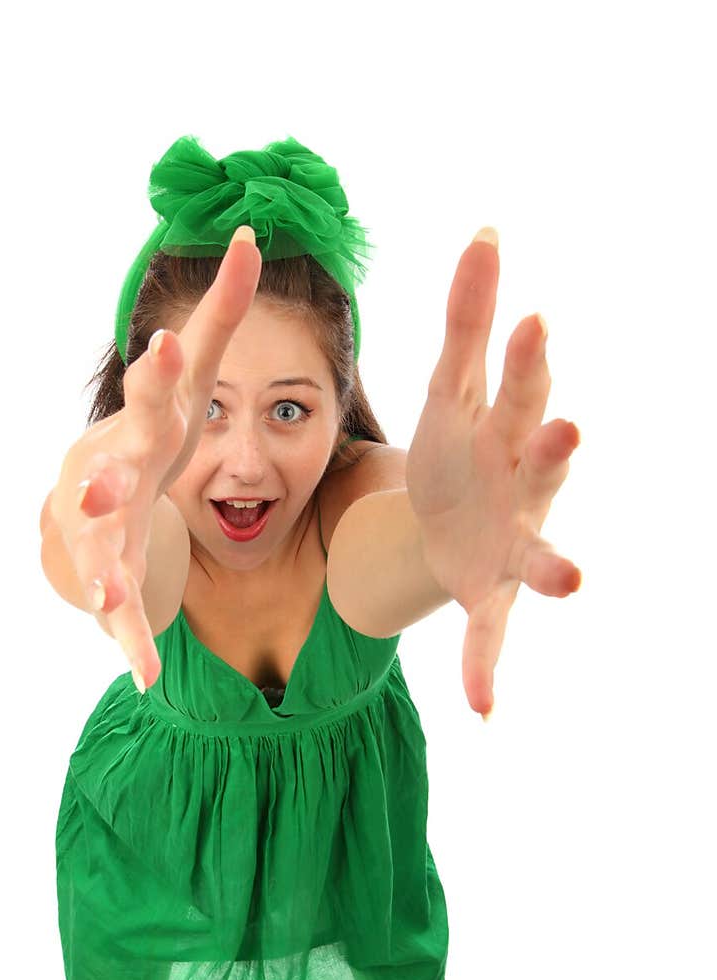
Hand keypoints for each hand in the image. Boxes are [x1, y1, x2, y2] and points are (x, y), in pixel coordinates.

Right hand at [49, 225, 261, 686]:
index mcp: (145, 425)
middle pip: (105, 480)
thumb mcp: (191, 374)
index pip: (151, 396)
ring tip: (113, 602)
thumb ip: (220, 314)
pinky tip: (145, 677)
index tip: (161, 348)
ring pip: (100, 557)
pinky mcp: (109, 577)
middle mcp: (112, 475)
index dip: (155, 374)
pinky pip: (120, 615)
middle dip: (102, 483)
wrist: (95, 489)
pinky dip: (132, 642)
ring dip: (105, 576)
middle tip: (95, 487)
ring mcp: (102, 530)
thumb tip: (248, 233)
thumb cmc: (155, 425)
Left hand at [405, 230, 582, 717]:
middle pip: (541, 464)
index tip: (532, 317)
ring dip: (553, 568)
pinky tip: (482, 707)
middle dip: (552, 449)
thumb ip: (466, 318)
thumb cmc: (461, 444)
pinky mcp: (490, 595)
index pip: (520, 387)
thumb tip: (486, 229)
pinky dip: (487, 668)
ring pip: (538, 557)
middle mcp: (525, 486)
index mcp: (510, 429)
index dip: (527, 358)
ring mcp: (514, 544)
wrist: (449, 521)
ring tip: (572, 582)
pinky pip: (491, 635)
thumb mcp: (450, 388)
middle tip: (565, 431)